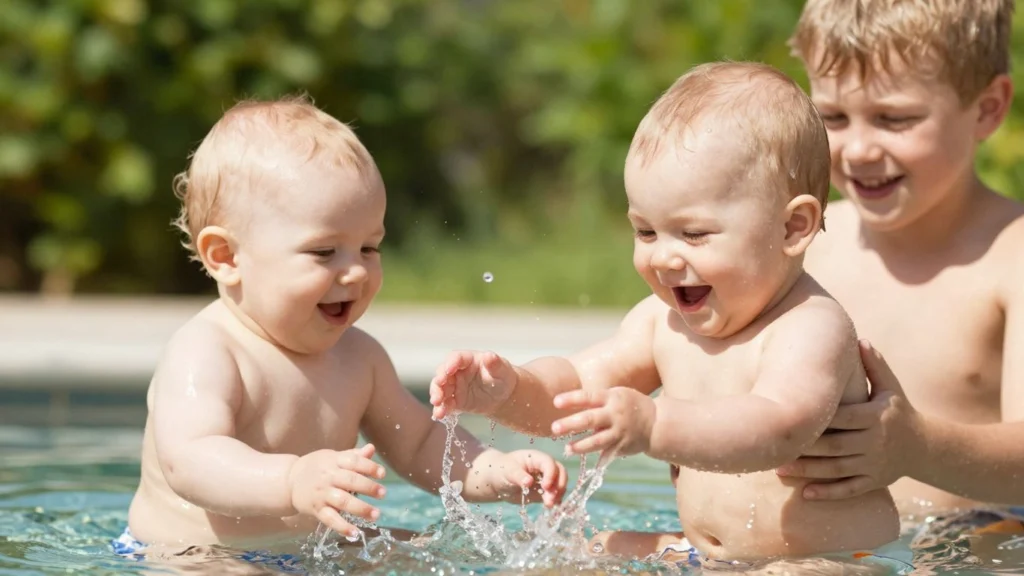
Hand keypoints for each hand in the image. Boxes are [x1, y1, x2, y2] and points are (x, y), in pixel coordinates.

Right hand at [287, 444, 387, 537]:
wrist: (289, 480)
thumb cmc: (317, 467)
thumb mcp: (333, 457)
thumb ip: (353, 455)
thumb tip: (371, 448)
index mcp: (334, 461)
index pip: (353, 461)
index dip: (369, 467)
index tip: (382, 473)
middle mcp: (328, 477)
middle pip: (350, 481)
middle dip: (368, 487)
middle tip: (383, 493)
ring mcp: (322, 494)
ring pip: (342, 501)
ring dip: (360, 508)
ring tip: (375, 514)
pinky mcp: (316, 510)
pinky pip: (330, 519)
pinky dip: (342, 527)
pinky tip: (354, 533)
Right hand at [429, 350, 518, 419]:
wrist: (504, 397)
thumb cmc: (503, 378)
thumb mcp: (502, 370)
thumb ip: (495, 364)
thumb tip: (489, 356)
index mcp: (469, 360)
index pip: (456, 358)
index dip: (451, 363)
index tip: (449, 370)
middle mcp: (457, 371)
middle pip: (442, 373)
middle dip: (438, 382)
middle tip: (438, 391)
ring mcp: (454, 386)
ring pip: (440, 389)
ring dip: (437, 396)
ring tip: (437, 404)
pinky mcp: (455, 401)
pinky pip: (445, 404)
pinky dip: (441, 409)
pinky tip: (440, 415)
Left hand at [477, 450, 567, 507]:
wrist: (497, 480)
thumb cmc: (501, 470)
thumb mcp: (507, 471)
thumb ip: (518, 475)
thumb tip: (529, 482)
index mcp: (536, 457)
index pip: (549, 463)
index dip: (551, 474)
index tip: (545, 487)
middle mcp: (544, 467)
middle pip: (560, 472)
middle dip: (558, 485)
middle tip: (550, 498)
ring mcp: (546, 479)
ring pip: (559, 484)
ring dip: (557, 495)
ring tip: (549, 505)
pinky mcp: (544, 491)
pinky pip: (554, 494)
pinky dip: (555, 500)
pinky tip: (550, 506)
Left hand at [550, 387, 654, 460]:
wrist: (656, 422)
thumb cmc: (628, 405)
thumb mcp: (616, 394)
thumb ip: (595, 400)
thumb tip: (567, 403)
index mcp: (612, 398)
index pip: (589, 397)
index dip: (572, 399)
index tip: (555, 402)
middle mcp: (615, 415)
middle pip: (590, 420)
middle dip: (571, 424)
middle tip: (554, 428)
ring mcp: (619, 432)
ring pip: (597, 441)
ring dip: (580, 446)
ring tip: (567, 448)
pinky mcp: (622, 447)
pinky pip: (606, 454)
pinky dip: (594, 457)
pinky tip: (581, 459)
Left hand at [777, 340, 922, 499]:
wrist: (924, 446)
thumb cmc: (898, 410)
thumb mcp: (891, 387)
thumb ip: (875, 365)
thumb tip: (859, 339)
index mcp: (875, 416)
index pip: (843, 418)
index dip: (820, 419)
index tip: (793, 416)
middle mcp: (874, 442)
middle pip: (836, 446)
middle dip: (806, 449)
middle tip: (775, 446)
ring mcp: (874, 464)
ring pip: (837, 470)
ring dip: (808, 472)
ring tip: (779, 469)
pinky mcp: (874, 482)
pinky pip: (849, 490)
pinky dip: (828, 493)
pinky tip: (805, 494)